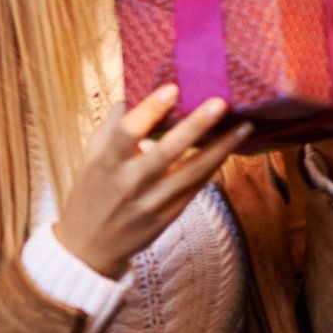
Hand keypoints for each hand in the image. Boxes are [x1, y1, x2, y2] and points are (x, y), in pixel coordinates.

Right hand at [54, 84, 251, 279]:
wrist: (89, 246)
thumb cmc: (93, 189)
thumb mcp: (93, 154)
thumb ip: (114, 123)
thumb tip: (139, 86)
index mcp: (107, 163)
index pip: (128, 132)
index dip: (150, 110)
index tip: (173, 88)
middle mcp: (130, 182)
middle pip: (166, 152)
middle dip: (196, 126)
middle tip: (221, 103)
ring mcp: (151, 202)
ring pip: (192, 172)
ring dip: (221, 148)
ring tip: (244, 126)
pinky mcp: (169, 215)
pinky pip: (196, 187)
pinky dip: (214, 166)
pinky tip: (231, 148)